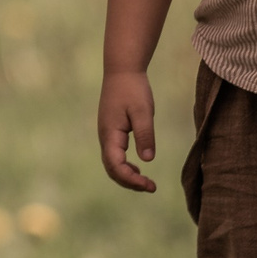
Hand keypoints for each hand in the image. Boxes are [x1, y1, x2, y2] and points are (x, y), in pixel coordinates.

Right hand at [98, 69, 159, 191]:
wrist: (122, 71)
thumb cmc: (133, 89)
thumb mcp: (143, 111)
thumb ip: (145, 135)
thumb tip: (148, 160)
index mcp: (110, 134)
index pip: (116, 166)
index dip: (131, 179)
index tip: (149, 185)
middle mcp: (105, 137)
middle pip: (112, 169)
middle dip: (129, 182)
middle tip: (151, 187)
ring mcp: (107, 135)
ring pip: (112, 164)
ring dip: (127, 176)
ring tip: (146, 182)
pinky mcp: (111, 132)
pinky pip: (115, 156)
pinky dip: (125, 166)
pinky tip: (137, 168)